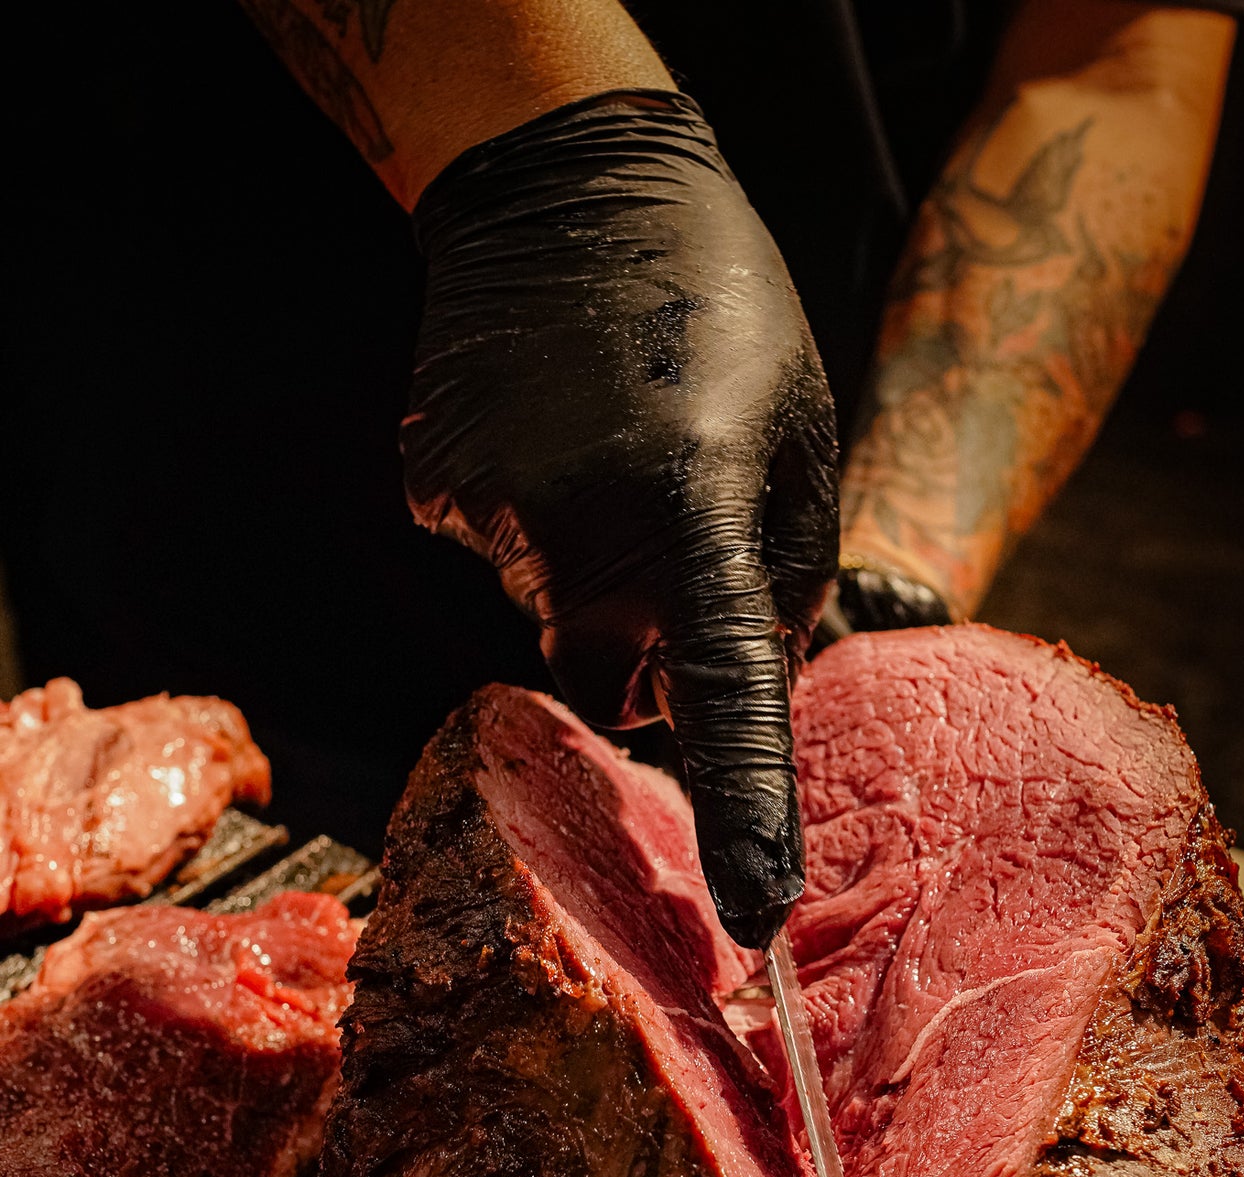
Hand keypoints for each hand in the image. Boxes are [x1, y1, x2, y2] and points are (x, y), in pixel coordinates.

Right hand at [402, 90, 837, 950]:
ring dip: (592, 574)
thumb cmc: (719, 309)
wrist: (565, 182)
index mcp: (699, 518)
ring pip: (555, 620)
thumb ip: (776, 581)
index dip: (742, 821)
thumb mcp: (799, 441)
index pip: (726, 709)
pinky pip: (501, 560)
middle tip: (669, 540)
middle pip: (615, 688)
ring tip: (610, 453)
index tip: (753, 917)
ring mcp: (493, 519)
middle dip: (646, 657)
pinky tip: (551, 442)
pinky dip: (533, 529)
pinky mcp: (435, 495)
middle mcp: (586, 537)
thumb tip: (739, 688)